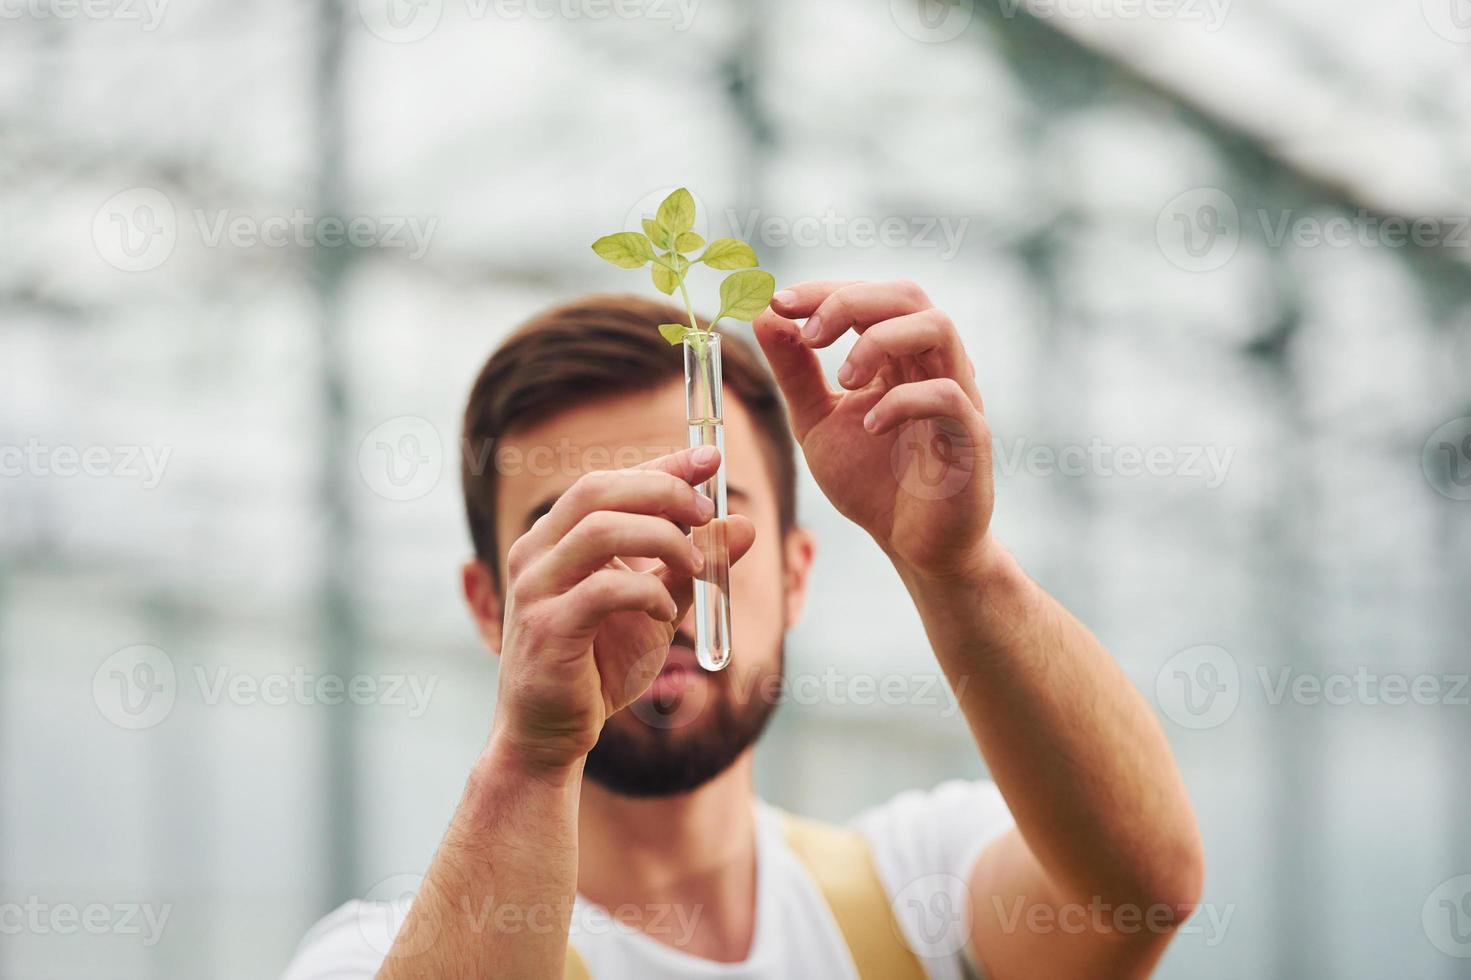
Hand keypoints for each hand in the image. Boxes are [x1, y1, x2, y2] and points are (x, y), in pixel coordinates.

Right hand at [491, 446, 755, 773]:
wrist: (551, 734)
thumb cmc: (598, 666)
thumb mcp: (656, 606)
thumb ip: (692, 564)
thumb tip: (744, 523)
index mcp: (555, 538)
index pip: (609, 481)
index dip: (662, 464)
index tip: (712, 457)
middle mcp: (536, 553)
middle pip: (598, 490)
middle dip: (663, 491)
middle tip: (707, 511)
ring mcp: (534, 588)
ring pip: (600, 529)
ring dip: (662, 538)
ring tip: (697, 565)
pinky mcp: (546, 628)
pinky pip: (604, 588)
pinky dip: (647, 590)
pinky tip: (665, 610)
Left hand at [755, 280, 993, 579]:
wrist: (913, 546)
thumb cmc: (872, 481)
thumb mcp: (817, 421)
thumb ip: (795, 371)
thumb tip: (765, 313)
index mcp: (899, 355)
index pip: (870, 295)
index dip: (824, 290)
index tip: (779, 303)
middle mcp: (932, 364)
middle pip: (907, 294)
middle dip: (850, 302)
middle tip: (809, 335)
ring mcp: (957, 396)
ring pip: (937, 327)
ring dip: (879, 341)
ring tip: (844, 381)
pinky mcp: (970, 437)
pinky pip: (947, 396)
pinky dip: (902, 401)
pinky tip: (871, 426)